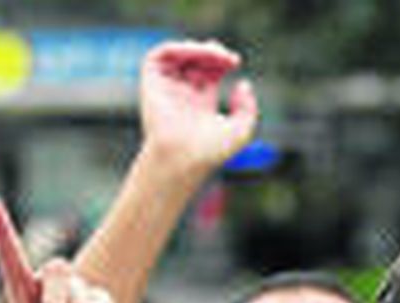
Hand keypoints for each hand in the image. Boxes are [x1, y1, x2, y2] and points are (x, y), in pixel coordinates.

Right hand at [138, 41, 257, 177]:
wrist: (182, 159)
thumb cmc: (208, 152)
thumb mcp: (241, 131)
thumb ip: (248, 109)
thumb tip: (242, 84)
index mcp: (200, 105)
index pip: (209, 72)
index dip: (222, 61)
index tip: (235, 62)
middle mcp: (182, 96)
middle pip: (196, 60)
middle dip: (213, 52)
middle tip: (227, 58)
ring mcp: (166, 89)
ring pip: (179, 54)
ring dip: (198, 47)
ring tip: (215, 54)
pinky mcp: (150, 84)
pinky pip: (159, 55)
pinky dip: (177, 47)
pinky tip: (195, 52)